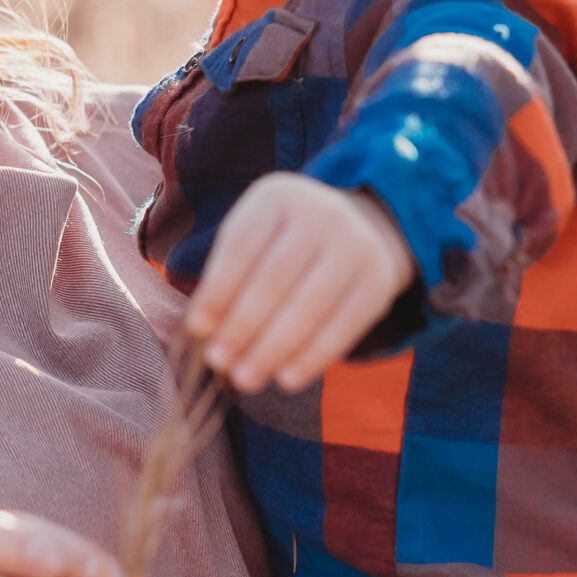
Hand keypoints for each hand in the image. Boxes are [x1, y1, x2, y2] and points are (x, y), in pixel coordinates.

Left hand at [187, 173, 413, 391]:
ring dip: (272, 349)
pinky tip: (287, 380)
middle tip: (219, 363)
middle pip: (274, 279)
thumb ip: (227, 275)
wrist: (361, 227)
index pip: (241, 246)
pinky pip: (342, 327)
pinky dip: (312, 358)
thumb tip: (203, 331)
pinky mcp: (378, 282)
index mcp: (278, 197)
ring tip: (245, 378)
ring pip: (308, 307)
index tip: (197, 329)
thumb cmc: (285, 241)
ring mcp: (355, 246)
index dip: (217, 290)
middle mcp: (321, 214)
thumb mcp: (255, 237)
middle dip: (242, 327)